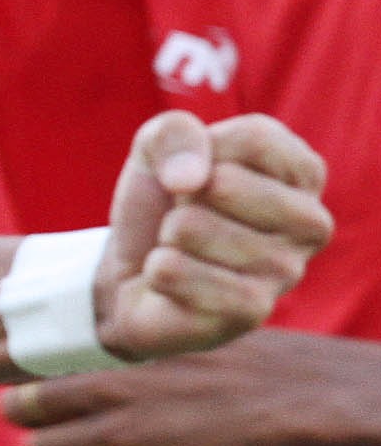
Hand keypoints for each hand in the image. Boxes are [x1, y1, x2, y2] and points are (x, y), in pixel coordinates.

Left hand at [6, 328, 380, 445]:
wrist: (280, 393)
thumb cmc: (230, 362)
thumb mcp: (168, 334)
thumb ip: (122, 340)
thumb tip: (88, 341)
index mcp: (107, 331)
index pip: (29, 342)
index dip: (21, 365)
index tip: (24, 372)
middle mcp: (93, 359)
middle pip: (13, 388)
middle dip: (17, 404)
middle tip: (31, 410)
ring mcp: (101, 401)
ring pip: (24, 424)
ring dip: (37, 433)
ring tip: (60, 431)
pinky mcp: (116, 440)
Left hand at [93, 112, 330, 361]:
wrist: (133, 273)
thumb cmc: (162, 202)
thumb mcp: (157, 146)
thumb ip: (175, 134)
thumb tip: (193, 181)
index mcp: (302, 173)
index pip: (254, 139)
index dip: (204, 148)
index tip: (200, 170)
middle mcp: (311, 223)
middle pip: (224, 183)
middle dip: (182, 196)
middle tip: (188, 214)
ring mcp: (287, 271)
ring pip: (190, 227)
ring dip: (168, 234)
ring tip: (184, 248)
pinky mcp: (251, 311)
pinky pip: (172, 270)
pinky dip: (156, 270)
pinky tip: (176, 282)